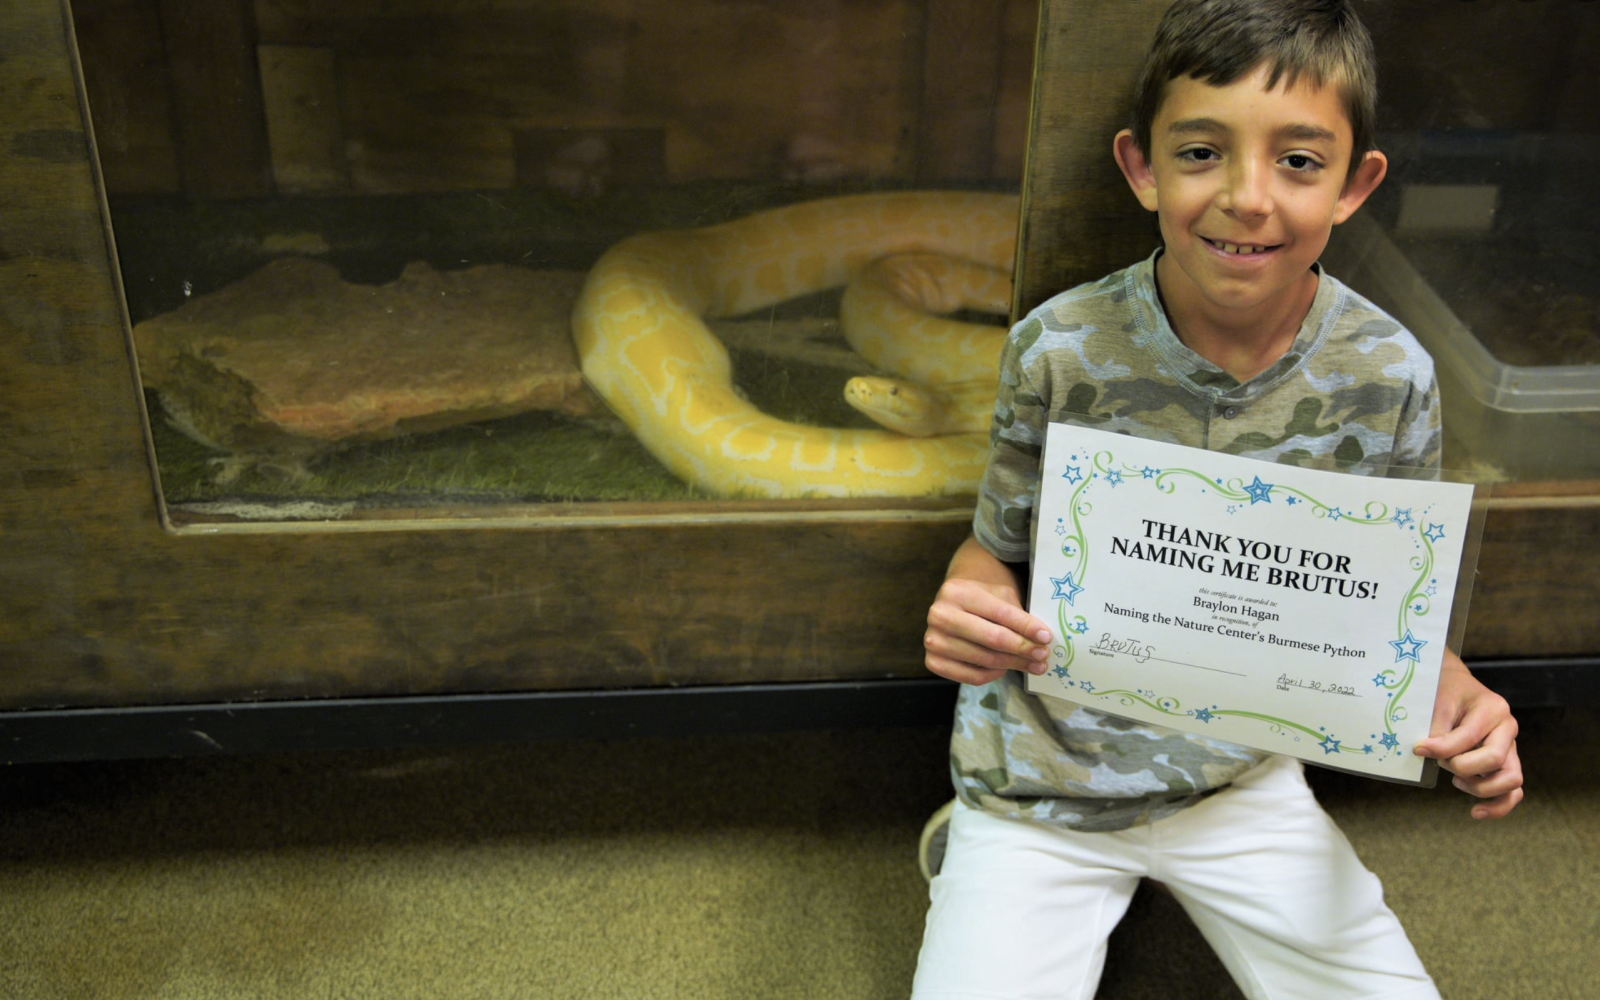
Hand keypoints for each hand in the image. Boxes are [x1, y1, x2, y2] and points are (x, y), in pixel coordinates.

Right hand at [924, 538, 1053, 685]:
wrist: (952, 605)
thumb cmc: (981, 599)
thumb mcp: (999, 595)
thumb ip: (1017, 614)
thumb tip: (1041, 639)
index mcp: (957, 591)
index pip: (1000, 613)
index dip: (1026, 627)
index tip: (1046, 637)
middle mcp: (940, 615)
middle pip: (992, 638)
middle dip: (1023, 648)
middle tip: (1043, 655)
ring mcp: (933, 640)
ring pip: (984, 659)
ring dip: (1014, 664)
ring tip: (1033, 665)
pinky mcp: (933, 661)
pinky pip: (970, 677)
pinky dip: (993, 675)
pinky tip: (1005, 668)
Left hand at [1413, 650, 1523, 819]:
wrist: (1456, 686)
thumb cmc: (1445, 692)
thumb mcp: (1438, 702)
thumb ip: (1437, 729)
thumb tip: (1427, 754)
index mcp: (1493, 708)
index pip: (1468, 737)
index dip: (1441, 748)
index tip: (1419, 749)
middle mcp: (1507, 728)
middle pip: (1494, 759)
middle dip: (1461, 766)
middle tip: (1441, 762)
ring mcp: (1511, 748)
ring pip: (1511, 780)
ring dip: (1480, 787)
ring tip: (1456, 781)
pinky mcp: (1506, 764)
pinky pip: (1512, 792)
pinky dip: (1498, 806)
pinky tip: (1476, 812)